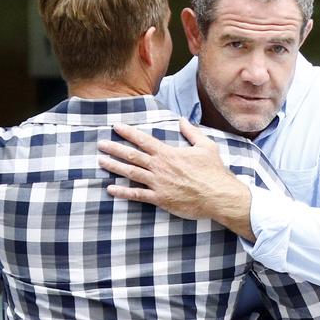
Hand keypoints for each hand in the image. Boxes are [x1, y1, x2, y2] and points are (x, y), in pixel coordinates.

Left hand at [97, 117, 254, 239]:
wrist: (219, 196)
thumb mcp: (206, 146)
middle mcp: (160, 167)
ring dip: (114, 167)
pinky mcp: (160, 199)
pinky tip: (111, 189)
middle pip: (132, 155)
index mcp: (169, 153)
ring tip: (100, 161)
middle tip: (101, 145)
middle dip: (114, 149)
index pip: (143, 140)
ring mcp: (158, 184)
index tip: (115, 127)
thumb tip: (182, 120)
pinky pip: (137, 195)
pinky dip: (123, 192)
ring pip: (131, 173)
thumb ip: (191, 132)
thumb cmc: (214, 172)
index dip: (128, 133)